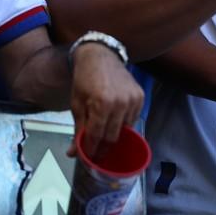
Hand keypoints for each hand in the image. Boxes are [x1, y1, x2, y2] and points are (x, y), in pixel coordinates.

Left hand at [68, 43, 143, 157]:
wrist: (101, 56)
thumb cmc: (85, 80)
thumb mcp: (76, 104)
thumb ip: (78, 129)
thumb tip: (74, 153)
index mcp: (101, 104)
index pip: (96, 136)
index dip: (91, 150)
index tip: (88, 158)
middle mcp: (120, 103)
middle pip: (112, 137)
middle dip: (103, 148)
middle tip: (96, 153)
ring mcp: (133, 99)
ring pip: (125, 130)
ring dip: (114, 136)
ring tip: (104, 137)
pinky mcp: (140, 97)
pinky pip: (133, 119)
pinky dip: (123, 124)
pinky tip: (114, 122)